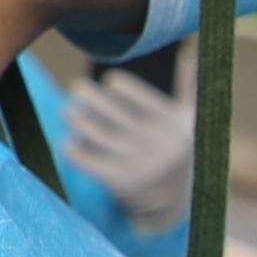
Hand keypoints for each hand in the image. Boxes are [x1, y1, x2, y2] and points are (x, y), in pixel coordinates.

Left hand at [64, 67, 191, 228]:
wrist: (173, 202)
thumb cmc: (175, 149)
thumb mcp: (190, 122)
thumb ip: (189, 88)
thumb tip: (190, 54)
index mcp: (177, 128)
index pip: (147, 102)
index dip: (127, 89)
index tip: (110, 81)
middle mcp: (160, 147)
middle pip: (119, 117)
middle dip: (94, 100)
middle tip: (76, 88)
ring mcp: (141, 167)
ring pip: (102, 138)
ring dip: (80, 121)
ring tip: (66, 110)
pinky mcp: (122, 184)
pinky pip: (93, 164)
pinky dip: (77, 153)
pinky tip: (66, 143)